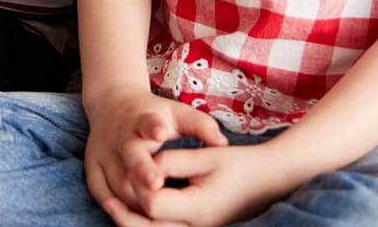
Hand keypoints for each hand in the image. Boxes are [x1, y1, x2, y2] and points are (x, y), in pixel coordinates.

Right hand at [84, 89, 226, 222]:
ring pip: (116, 178)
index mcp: (141, 119)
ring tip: (153, 210)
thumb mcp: (176, 112)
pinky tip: (125, 214)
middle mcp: (119, 135)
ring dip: (133, 195)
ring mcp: (103, 151)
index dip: (153, 126)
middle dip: (141, 169)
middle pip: (129, 154)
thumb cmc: (153, 115)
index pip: (146, 121)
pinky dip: (111, 203)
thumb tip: (222, 143)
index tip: (161, 132)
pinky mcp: (92, 164)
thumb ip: (200, 125)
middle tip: (156, 184)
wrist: (111, 103)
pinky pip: (99, 189)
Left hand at [125, 142, 291, 226]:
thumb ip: (173, 160)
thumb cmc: (239, 164)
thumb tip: (147, 165)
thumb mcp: (206, 156)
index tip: (133, 168)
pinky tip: (137, 211)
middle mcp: (196, 226)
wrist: (269, 180)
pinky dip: (148, 225)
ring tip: (114, 206)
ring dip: (133, 223)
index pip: (152, 203)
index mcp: (198, 206)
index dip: (138, 185)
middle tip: (108, 200)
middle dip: (125, 215)